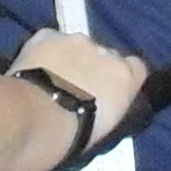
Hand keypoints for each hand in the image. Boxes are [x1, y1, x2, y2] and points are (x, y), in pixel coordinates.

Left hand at [13, 27, 148, 148]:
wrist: (39, 118)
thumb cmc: (76, 136)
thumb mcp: (107, 127)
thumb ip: (111, 106)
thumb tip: (103, 106)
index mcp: (126, 76)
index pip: (136, 68)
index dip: (121, 78)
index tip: (109, 92)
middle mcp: (106, 51)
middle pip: (104, 54)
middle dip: (93, 68)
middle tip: (76, 90)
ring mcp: (76, 40)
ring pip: (75, 46)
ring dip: (68, 59)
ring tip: (51, 80)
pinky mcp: (47, 35)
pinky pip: (49, 41)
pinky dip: (44, 52)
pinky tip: (34, 69)